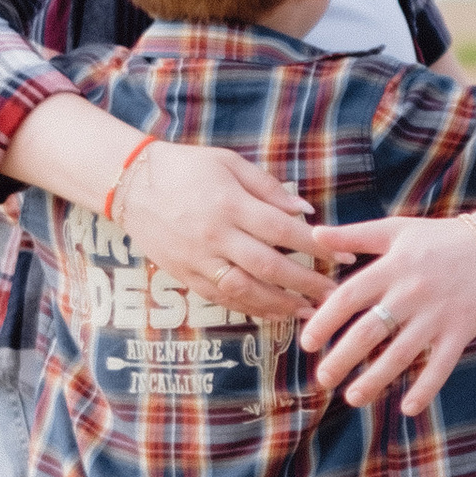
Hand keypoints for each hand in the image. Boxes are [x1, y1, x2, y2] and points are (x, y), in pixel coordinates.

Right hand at [126, 138, 347, 322]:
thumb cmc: (186, 168)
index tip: (345, 257)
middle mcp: (215, 236)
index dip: (318, 247)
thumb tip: (304, 213)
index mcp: (230, 204)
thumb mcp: (229, 163)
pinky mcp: (185, 276)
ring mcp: (198, 260)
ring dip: (282, 305)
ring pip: (247, 291)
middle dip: (307, 284)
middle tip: (335, 295)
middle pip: (270, 268)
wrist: (130, 185)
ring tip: (309, 312)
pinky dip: (252, 309)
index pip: (284, 232)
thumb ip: (268, 188)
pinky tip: (274, 313)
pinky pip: (223, 299)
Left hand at [299, 214, 475, 411]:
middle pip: (369, 331)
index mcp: (392, 267)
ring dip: (374, 380)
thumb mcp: (396, 230)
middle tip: (322, 379)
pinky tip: (407, 408)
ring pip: (400, 354)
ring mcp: (437, 314)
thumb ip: (354, 235)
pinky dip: (425, 389)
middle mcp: (412, 292)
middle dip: (342, 359)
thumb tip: (314, 235)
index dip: (325, 321)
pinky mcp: (461, 331)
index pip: (349, 296)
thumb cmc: (441, 238)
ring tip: (351, 398)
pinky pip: (440, 366)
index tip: (307, 343)